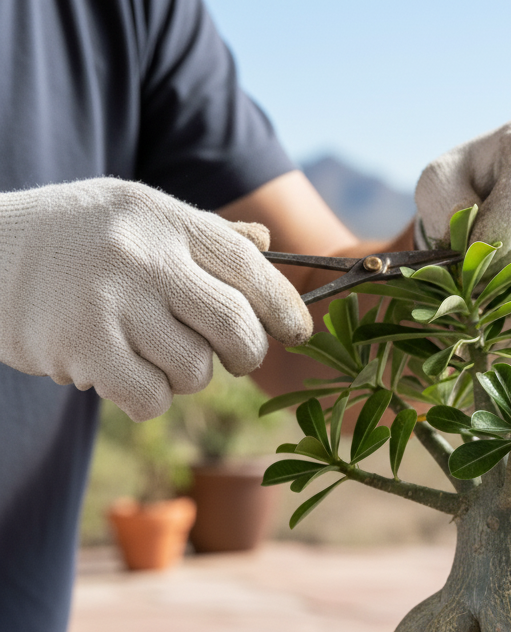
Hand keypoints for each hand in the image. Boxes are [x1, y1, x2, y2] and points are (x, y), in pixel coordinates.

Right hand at [0, 178, 311, 420]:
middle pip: (236, 327)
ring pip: (195, 371)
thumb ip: (201, 235)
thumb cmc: (72, 239)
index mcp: (162, 216)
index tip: (298, 333)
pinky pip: (152, 398)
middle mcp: (142, 254)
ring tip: (147, 352)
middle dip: (246, 354)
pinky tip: (118, 372)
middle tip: (232, 357)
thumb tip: (267, 248)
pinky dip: (145, 397)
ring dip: (182, 375)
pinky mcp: (83, 347)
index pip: (248, 266)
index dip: (283, 307)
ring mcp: (111, 301)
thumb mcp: (133, 214)